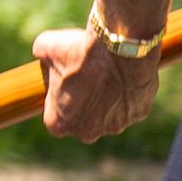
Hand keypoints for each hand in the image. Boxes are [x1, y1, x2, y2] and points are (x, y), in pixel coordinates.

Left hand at [34, 24, 162, 141]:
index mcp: (59, 123)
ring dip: (107, 101)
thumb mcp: (45, 47)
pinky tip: (125, 77)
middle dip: (83, 105)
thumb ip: (41, 58)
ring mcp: (116, 126)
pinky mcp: (140, 114)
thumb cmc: (80, 50)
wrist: (121, 47)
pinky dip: (128, 95)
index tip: (62, 86)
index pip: (55, 118)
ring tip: (106, 77)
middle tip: (85, 81)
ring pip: (108, 115)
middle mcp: (87, 132)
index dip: (58, 100)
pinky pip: (131, 106)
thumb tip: (42, 53)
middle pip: (82, 121)